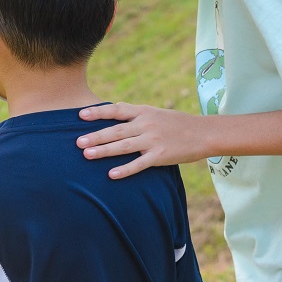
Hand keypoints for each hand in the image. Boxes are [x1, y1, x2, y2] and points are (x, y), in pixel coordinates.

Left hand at [76, 103, 210, 178]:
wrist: (204, 133)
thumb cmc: (177, 123)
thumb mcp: (156, 112)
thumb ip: (135, 112)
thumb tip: (114, 107)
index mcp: (144, 112)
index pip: (117, 110)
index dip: (98, 113)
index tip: (80, 115)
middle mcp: (146, 125)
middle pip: (116, 131)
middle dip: (95, 136)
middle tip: (77, 142)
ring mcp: (153, 141)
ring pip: (123, 147)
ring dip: (104, 151)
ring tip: (87, 155)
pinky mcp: (160, 156)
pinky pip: (139, 164)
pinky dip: (125, 170)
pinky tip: (112, 174)